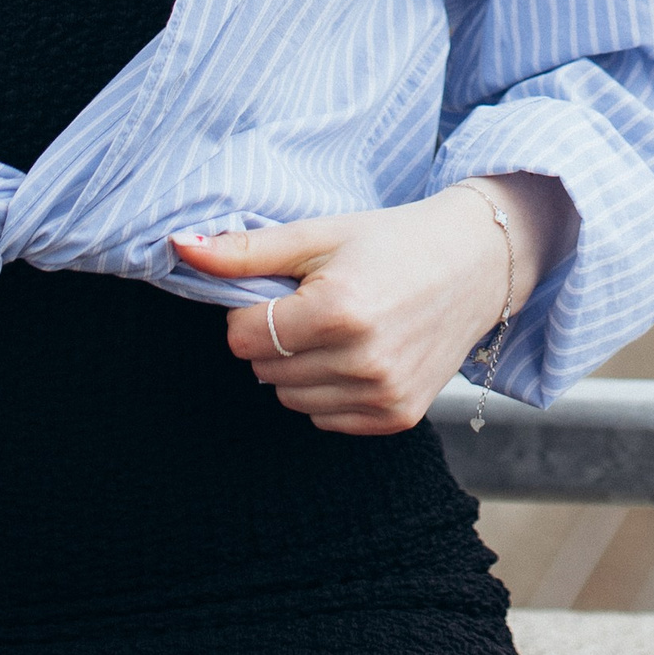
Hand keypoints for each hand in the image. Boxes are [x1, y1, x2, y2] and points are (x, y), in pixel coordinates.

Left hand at [168, 178, 546, 434]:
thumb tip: (178, 247)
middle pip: (266, 371)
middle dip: (276, 339)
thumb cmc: (390, 241)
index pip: (244, 339)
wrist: (475, 263)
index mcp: (338, 310)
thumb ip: (245, 251)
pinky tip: (358, 354)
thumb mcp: (318, 235)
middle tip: (317, 305)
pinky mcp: (398, 416)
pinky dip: (328, 391)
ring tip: (339, 328)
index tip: (283, 292)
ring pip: (291, 399)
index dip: (251, 314)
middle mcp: (362, 360)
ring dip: (300, 368)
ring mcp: (383, 394)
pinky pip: (326, 419)